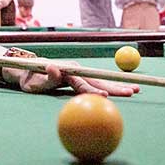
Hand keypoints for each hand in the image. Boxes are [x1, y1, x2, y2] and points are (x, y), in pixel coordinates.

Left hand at [18, 60, 139, 96]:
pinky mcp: (81, 78)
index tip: (107, 96)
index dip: (96, 90)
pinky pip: (98, 83)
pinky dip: (111, 87)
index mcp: (68, 71)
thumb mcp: (34, 81)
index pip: (84, 83)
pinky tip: (122, 92)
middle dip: (116, 86)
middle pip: (100, 80)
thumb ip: (46, 77)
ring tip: (135, 90)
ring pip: (102, 81)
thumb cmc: (30, 78)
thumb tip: (53, 68)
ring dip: (118, 86)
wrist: (28, 70)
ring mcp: (80, 73)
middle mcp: (77, 70)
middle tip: (133, 91)